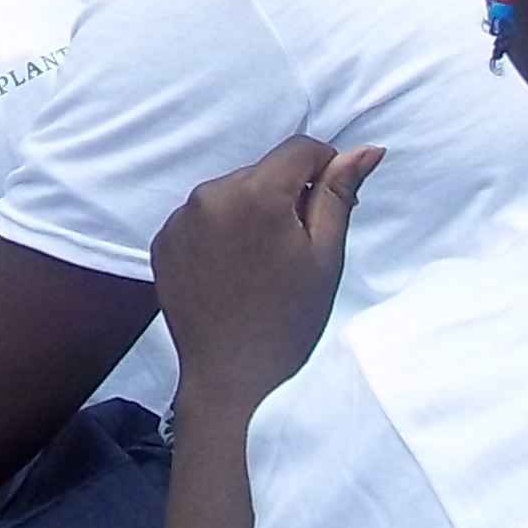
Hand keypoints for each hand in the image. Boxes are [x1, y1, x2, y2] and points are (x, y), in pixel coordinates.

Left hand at [152, 135, 380, 411]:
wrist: (233, 378)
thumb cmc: (290, 320)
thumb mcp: (325, 255)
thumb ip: (339, 193)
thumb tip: (364, 149)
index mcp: (256, 193)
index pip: (300, 149)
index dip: (325, 168)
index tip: (329, 205)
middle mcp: (210, 194)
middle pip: (264, 171)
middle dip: (287, 195)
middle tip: (298, 246)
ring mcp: (180, 218)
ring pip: (232, 192)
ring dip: (252, 211)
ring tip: (264, 263)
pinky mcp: (163, 240)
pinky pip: (201, 217)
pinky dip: (221, 231)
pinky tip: (234, 270)